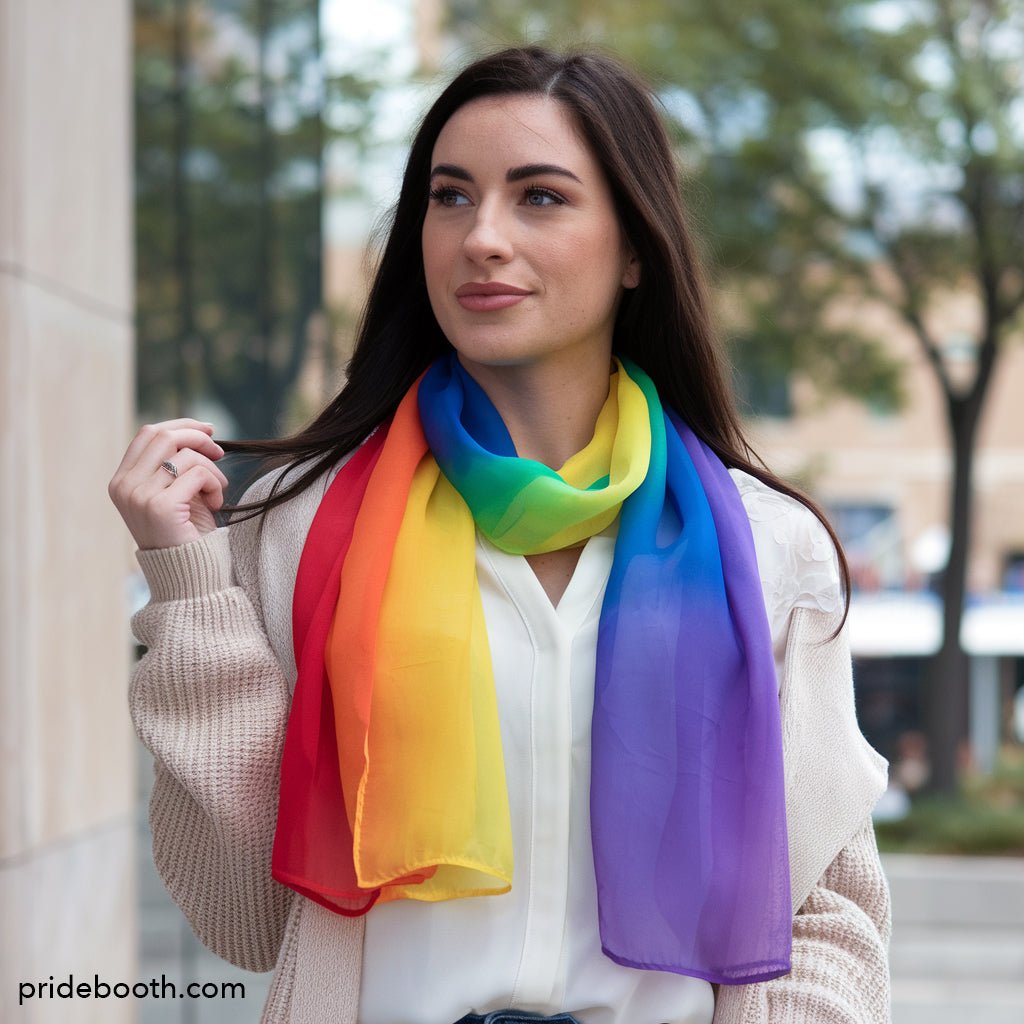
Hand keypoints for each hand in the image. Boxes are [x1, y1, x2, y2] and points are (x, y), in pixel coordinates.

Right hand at [108, 419, 229, 549]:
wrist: (187, 575)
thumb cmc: (185, 533)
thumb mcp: (173, 492)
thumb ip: (174, 464)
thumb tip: (199, 429)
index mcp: (122, 481)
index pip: (148, 433)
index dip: (181, 425)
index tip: (208, 430)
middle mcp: (124, 486)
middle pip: (165, 436)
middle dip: (199, 438)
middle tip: (219, 452)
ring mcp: (139, 496)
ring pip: (186, 455)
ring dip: (212, 469)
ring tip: (217, 491)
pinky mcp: (160, 506)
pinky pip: (198, 474)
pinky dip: (215, 484)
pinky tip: (215, 503)